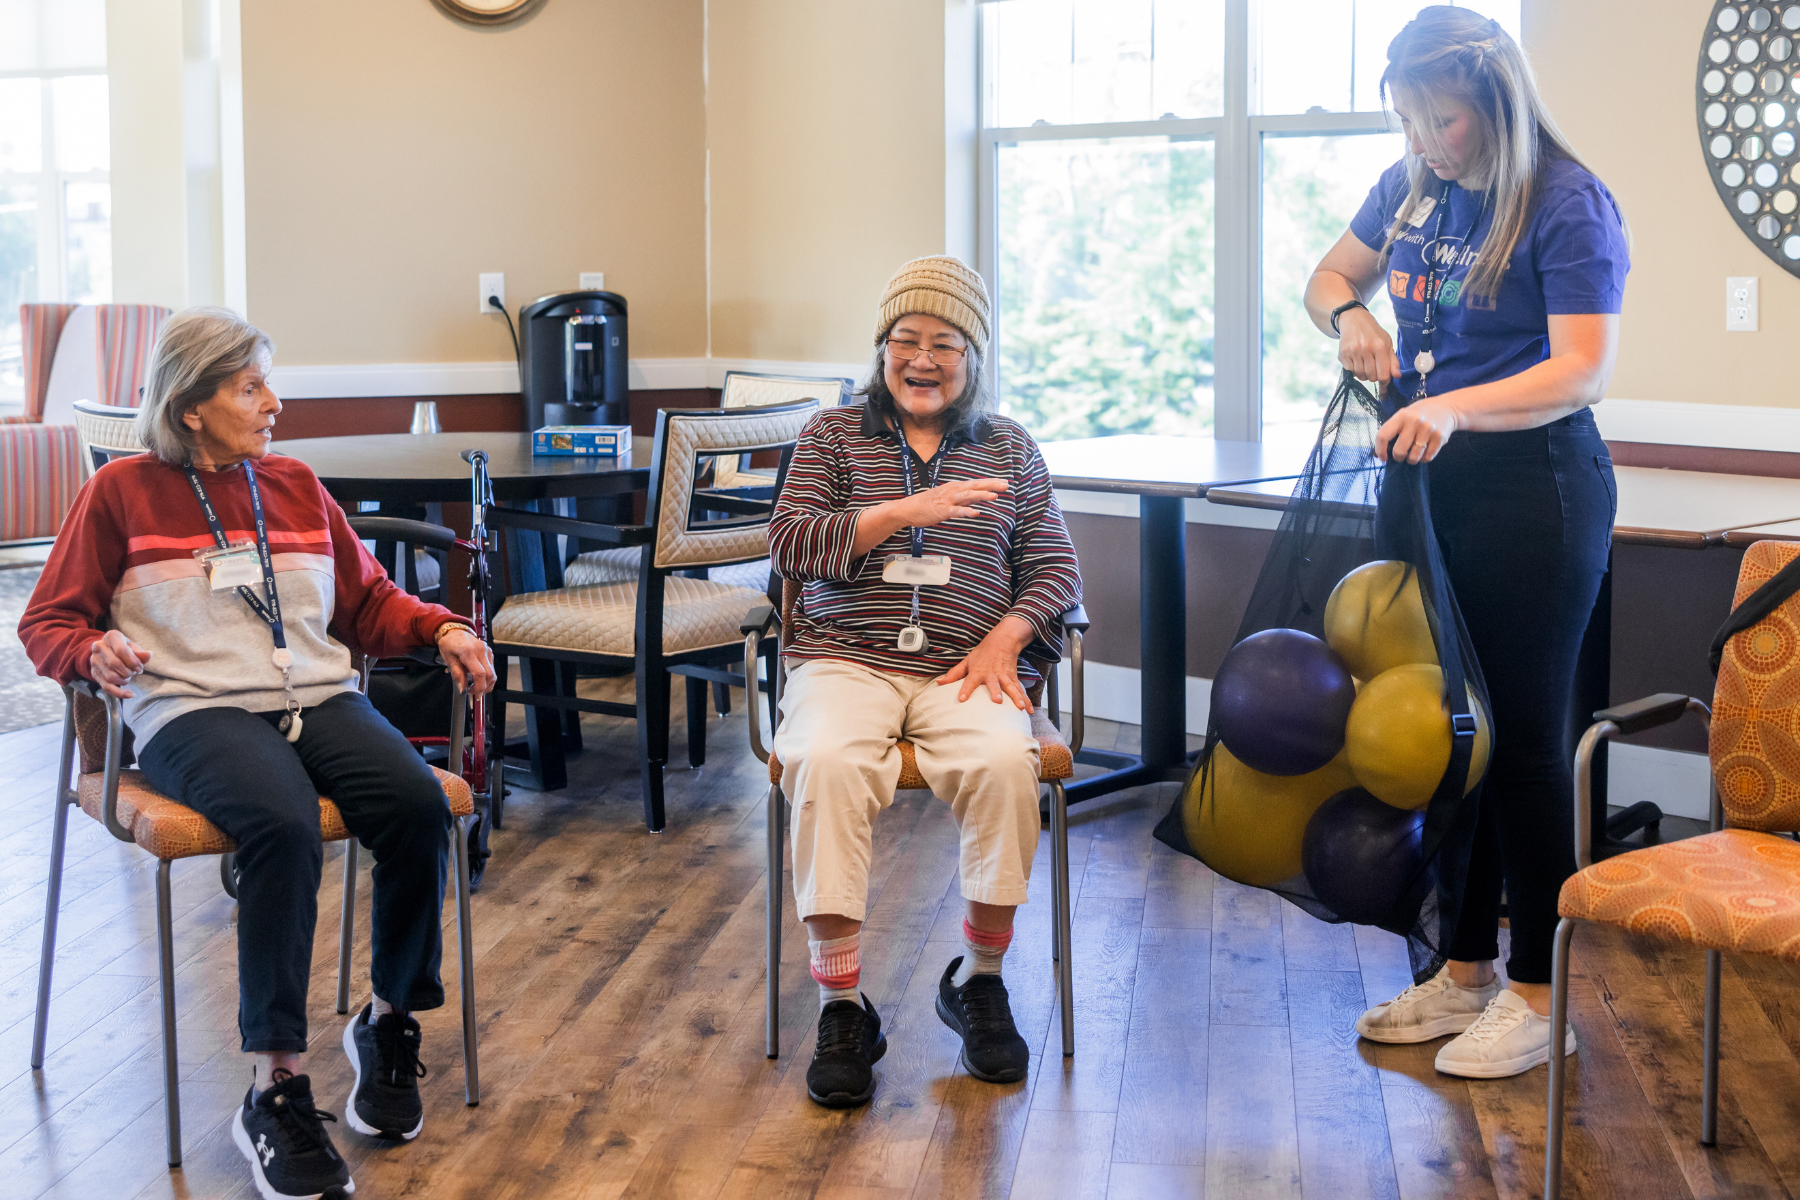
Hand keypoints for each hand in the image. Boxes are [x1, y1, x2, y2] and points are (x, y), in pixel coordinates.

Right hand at [89, 630, 150, 699]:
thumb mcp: (132, 646)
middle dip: (128, 671)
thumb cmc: (123, 647)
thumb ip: (140, 652)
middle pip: (114, 664)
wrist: (106, 651)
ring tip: (129, 677)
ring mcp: (94, 661)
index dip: (133, 661)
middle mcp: (99, 647)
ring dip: (124, 680)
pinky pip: (106, 687)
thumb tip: (149, 655)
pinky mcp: (94, 673)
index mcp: (111, 637)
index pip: (122, 650)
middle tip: (135, 672)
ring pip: (110, 676)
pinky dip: (119, 693)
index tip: (140, 668)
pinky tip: (130, 694)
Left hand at [437, 627, 496, 696]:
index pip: (480, 673)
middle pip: (490, 675)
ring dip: (487, 684)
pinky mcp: (489, 652)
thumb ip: (457, 674)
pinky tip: (478, 678)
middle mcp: (481, 650)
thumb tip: (462, 688)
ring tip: (476, 687)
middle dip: (484, 688)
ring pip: (493, 672)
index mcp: (468, 652)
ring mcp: (487, 650)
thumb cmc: (449, 644)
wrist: (455, 631)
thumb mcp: (448, 659)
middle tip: (475, 694)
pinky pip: (492, 668)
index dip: (479, 687)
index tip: (476, 695)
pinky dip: (487, 676)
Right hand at [894, 477, 1008, 529]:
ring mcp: (947, 501)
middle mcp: (953, 491)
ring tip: (994, 496)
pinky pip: (956, 511)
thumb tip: (979, 497)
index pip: (976, 483)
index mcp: (955, 487)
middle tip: (1006, 485)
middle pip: (975, 486)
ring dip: (981, 495)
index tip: (1005, 481)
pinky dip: (966, 511)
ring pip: (967, 497)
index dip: (990, 482)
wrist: (908, 509)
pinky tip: (975, 513)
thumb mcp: (948, 497)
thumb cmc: (928, 504)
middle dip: (991, 485)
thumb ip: (963, 497)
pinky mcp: (941, 511)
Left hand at [938, 616, 1035, 710]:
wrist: (1002, 641)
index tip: (961, 699)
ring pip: (1011, 688)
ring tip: (1020, 707)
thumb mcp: (966, 661)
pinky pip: (1020, 690)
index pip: (970, 681)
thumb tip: (939, 682)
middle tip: (998, 701)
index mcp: (978, 671)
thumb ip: (953, 674)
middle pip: (994, 684)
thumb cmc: (982, 654)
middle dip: (996, 692)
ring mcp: (1005, 676)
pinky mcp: (1013, 678)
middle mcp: (992, 674)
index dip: (965, 690)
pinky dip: (1026, 700)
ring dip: (1016, 697)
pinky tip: (1029, 710)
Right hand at [1337, 307, 1402, 386]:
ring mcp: (1353, 351)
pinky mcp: (1342, 353)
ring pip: (1360, 376)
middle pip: (1371, 377)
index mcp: (1380, 346)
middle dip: (1374, 377)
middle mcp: (1366, 349)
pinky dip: (1353, 369)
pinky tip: (1356, 360)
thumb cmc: (1373, 333)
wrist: (1354, 320)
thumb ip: (1393, 361)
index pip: (1383, 374)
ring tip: (1364, 364)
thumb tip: (1397, 376)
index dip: (1385, 385)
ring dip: (1363, 374)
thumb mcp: (1387, 343)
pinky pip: (1350, 371)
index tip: (1384, 390)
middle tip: (1373, 369)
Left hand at [1375, 398, 1459, 463]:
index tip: (1382, 458)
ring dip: (1412, 459)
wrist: (1446, 408)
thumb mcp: (1404, 415)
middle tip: (1401, 455)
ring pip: (1414, 457)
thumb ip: (1393, 430)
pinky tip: (1424, 451)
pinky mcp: (1440, 437)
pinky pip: (1427, 457)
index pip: (1383, 436)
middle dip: (1398, 457)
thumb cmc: (1419, 414)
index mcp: (1401, 416)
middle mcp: (1414, 422)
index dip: (1380, 450)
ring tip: (1413, 454)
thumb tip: (1380, 453)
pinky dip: (1424, 458)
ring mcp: (1428, 430)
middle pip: (1399, 451)